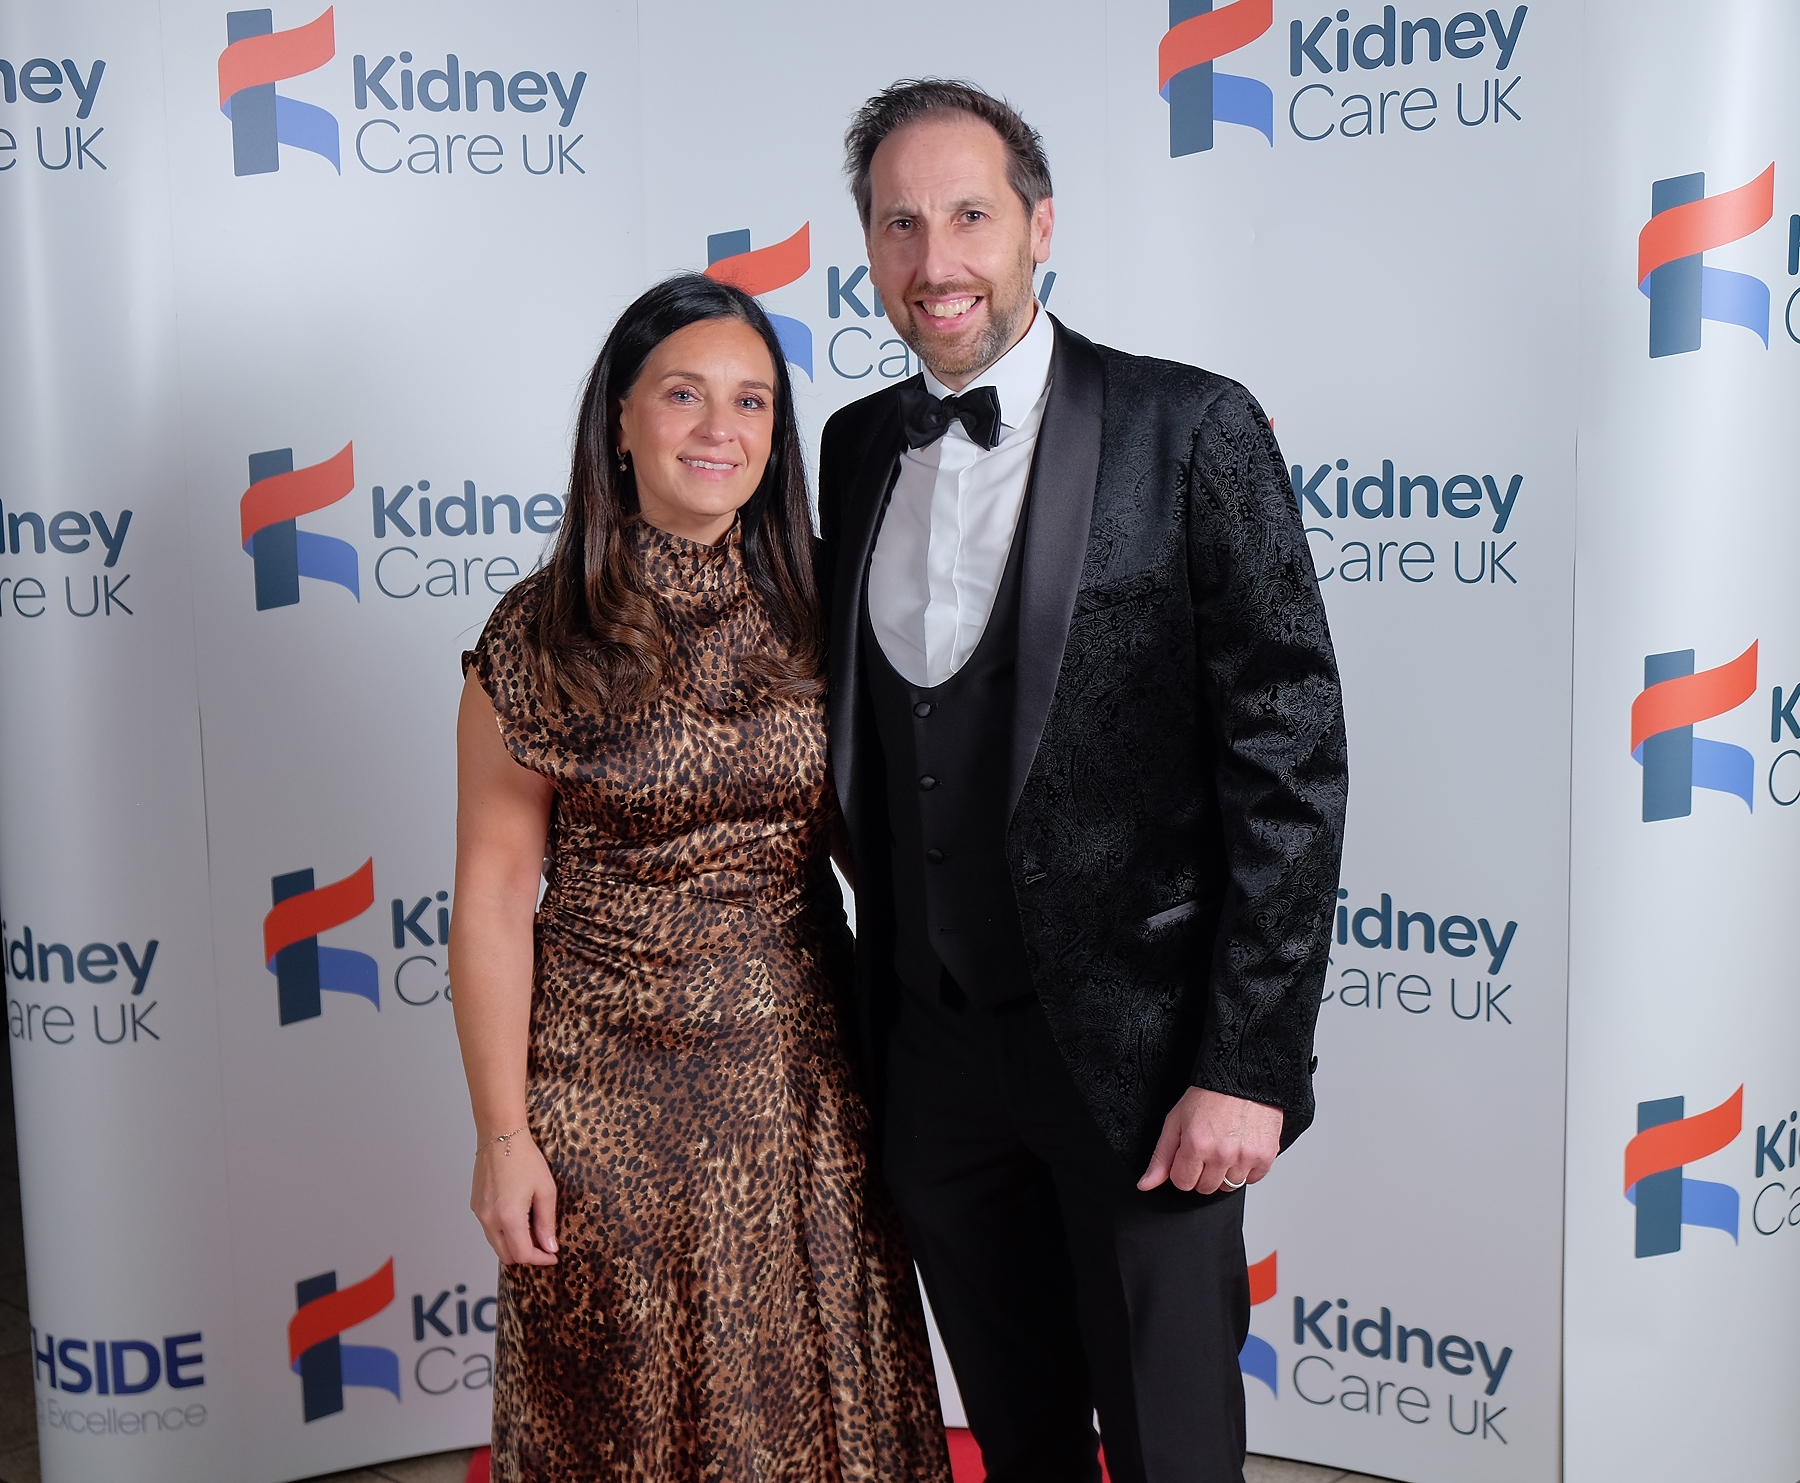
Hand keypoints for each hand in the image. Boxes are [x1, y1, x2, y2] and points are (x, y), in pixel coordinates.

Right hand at [471, 1131, 558, 1264]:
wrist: (501, 1136)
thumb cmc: (524, 1158)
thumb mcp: (545, 1190)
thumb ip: (546, 1222)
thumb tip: (549, 1247)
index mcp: (508, 1217)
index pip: (522, 1254)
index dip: (540, 1259)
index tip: (552, 1256)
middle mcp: (489, 1219)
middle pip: (506, 1256)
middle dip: (526, 1255)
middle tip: (544, 1245)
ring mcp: (480, 1214)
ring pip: (496, 1245)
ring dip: (514, 1245)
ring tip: (532, 1229)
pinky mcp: (476, 1206)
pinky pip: (489, 1230)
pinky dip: (503, 1232)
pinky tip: (517, 1217)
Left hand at [1138, 1088, 1283, 1194]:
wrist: (1243, 1076)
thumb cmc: (1210, 1095)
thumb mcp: (1176, 1121)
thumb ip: (1161, 1157)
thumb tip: (1146, 1184)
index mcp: (1196, 1145)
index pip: (1182, 1183)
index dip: (1182, 1169)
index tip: (1189, 1153)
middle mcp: (1222, 1154)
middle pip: (1205, 1188)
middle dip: (1202, 1172)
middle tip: (1208, 1146)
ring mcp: (1246, 1157)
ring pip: (1229, 1186)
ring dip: (1225, 1171)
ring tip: (1226, 1144)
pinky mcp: (1266, 1157)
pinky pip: (1252, 1179)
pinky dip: (1246, 1168)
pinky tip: (1241, 1146)